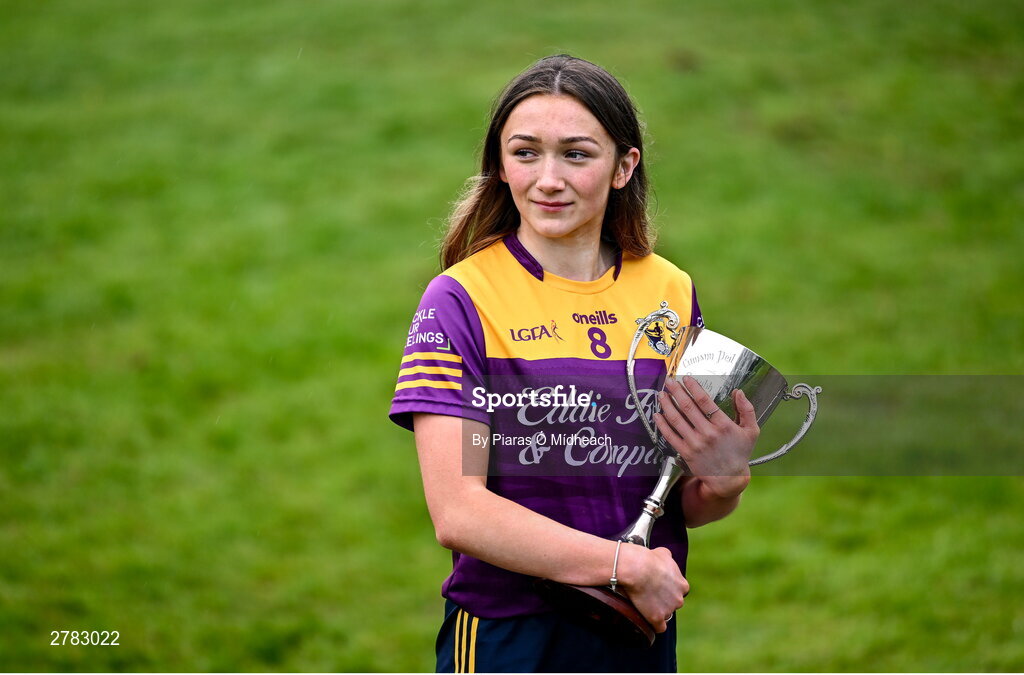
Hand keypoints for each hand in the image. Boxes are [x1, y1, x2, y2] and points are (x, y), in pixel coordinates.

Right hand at [616, 544, 688, 632]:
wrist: (637, 568)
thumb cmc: (649, 558)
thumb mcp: (663, 553)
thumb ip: (668, 558)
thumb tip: (666, 556)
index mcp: (683, 585)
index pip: (678, 591)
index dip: (668, 589)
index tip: (659, 587)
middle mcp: (679, 599)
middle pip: (673, 604)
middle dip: (664, 601)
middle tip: (650, 594)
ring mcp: (668, 610)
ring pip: (664, 614)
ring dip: (657, 611)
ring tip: (643, 603)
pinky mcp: (657, 618)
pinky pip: (659, 627)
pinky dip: (653, 624)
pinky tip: (647, 620)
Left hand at [654, 377, 759, 497]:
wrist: (729, 479)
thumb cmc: (739, 453)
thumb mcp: (752, 431)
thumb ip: (747, 410)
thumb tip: (739, 392)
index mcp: (723, 425)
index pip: (705, 401)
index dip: (693, 387)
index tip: (686, 378)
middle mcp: (708, 433)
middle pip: (688, 407)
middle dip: (676, 392)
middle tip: (669, 381)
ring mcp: (695, 443)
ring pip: (676, 419)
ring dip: (667, 405)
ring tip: (661, 394)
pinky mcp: (686, 453)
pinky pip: (670, 436)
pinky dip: (662, 424)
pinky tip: (657, 414)